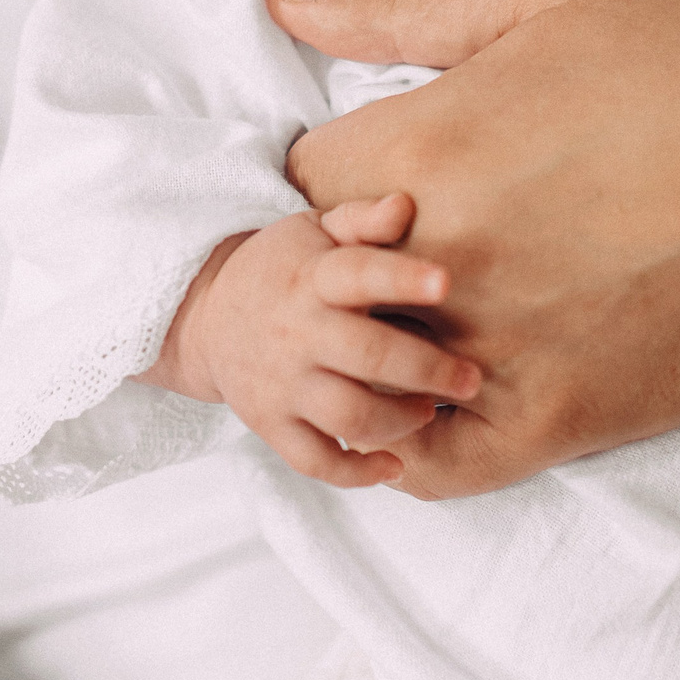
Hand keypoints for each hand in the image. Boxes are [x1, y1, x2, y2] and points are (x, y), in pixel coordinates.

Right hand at [151, 194, 482, 487]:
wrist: (208, 317)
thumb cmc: (285, 268)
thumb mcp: (314, 230)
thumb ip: (361, 220)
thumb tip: (405, 205)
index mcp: (312, 278)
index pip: (359, 274)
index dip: (402, 278)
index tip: (446, 282)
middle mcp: (297, 333)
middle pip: (366, 357)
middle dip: (425, 370)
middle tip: (471, 380)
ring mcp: (282, 385)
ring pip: (347, 416)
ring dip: (398, 421)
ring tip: (429, 411)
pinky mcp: (272, 425)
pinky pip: (315, 461)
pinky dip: (356, 474)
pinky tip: (396, 466)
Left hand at [264, 0, 679, 499]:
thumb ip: (399, 4)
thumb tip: (283, 3)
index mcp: (427, 145)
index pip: (297, 184)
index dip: (330, 181)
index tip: (377, 181)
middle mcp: (445, 255)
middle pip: (323, 290)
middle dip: (347, 272)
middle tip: (404, 255)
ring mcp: (497, 347)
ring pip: (368, 382)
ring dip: (381, 358)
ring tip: (433, 322)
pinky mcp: (554, 420)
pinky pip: (434, 466)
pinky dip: (421, 443)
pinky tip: (453, 394)